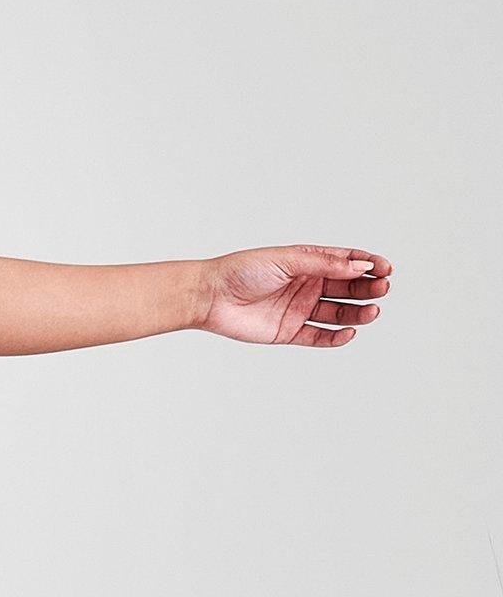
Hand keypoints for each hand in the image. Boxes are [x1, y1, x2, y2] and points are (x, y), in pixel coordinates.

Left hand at [195, 244, 391, 346]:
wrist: (210, 296)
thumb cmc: (242, 271)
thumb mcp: (287, 260)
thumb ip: (323, 264)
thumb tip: (359, 267)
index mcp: (308, 263)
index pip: (347, 263)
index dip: (368, 265)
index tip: (386, 268)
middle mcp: (307, 286)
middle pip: (348, 288)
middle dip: (368, 288)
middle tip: (383, 289)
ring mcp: (299, 309)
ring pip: (338, 313)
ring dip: (358, 313)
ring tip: (372, 311)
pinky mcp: (289, 331)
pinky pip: (319, 336)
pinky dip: (336, 336)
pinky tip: (349, 332)